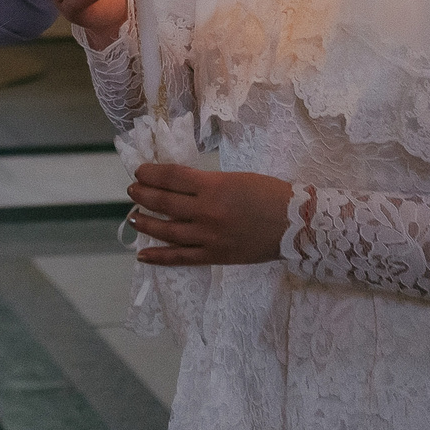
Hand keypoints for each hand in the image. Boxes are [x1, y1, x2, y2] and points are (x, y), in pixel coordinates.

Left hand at [126, 165, 294, 265]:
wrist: (296, 224)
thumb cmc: (268, 194)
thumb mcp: (234, 178)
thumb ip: (206, 182)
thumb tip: (177, 184)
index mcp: (213, 186)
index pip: (171, 177)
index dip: (151, 173)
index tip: (140, 172)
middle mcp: (206, 212)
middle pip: (164, 202)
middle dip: (143, 195)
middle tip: (132, 191)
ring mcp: (208, 237)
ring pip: (167, 231)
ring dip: (145, 222)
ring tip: (132, 216)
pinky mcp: (214, 256)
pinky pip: (180, 258)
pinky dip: (159, 257)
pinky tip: (143, 254)